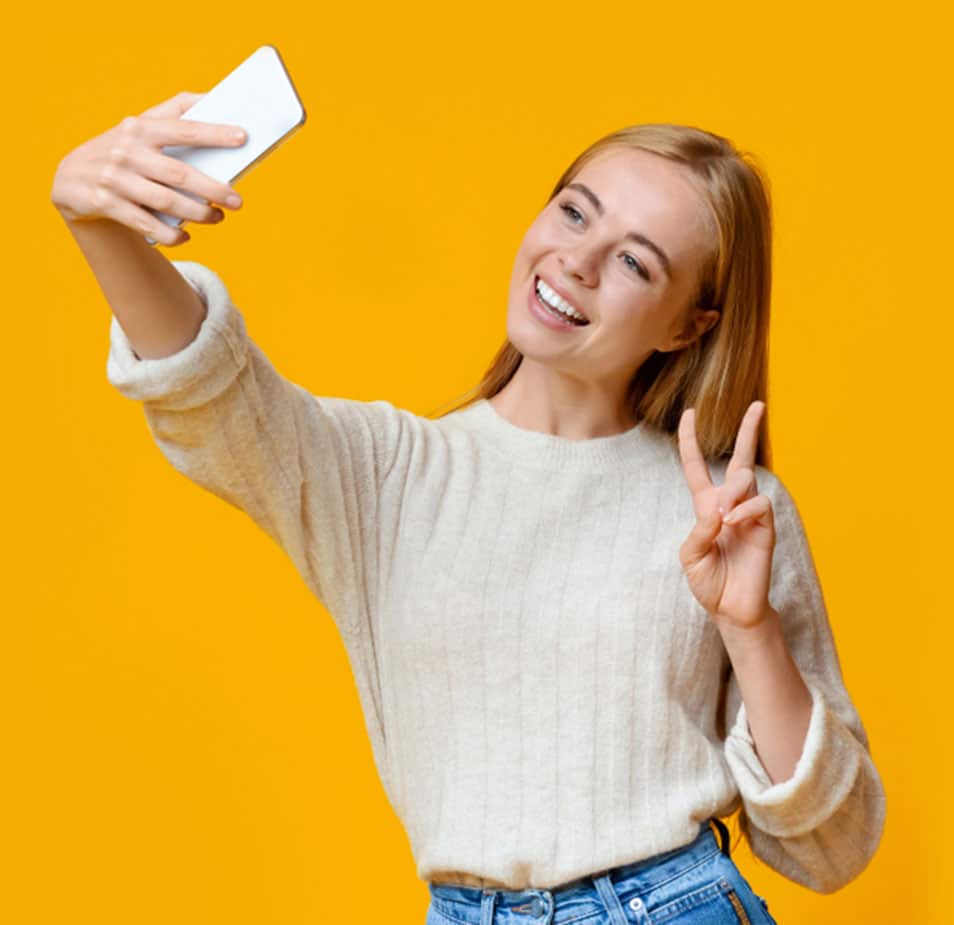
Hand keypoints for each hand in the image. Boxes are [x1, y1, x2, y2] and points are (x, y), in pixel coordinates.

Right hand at [50, 91, 246, 246]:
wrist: (71, 179)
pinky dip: (171, 234)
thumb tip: (213, 98)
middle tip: (237, 200)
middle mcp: (127, 151)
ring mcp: (116, 179)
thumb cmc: (122, 149)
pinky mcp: (107, 205)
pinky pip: (147, 225)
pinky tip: (186, 235)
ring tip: (219, 217)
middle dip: (213, 188)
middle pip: (179, 173)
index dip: (214, 133)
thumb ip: (175, 111)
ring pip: (166, 202)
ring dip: (198, 213)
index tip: (243, 137)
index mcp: (140, 128)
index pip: (183, 129)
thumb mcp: (140, 124)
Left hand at [677, 401, 774, 630]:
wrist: (731, 609)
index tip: (689, 413)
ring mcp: (750, 514)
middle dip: (748, 430)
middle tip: (758, 405)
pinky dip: (745, 509)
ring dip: (733, 490)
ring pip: (747, 478)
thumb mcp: (691, 556)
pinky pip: (759, 504)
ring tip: (724, 516)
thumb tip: (719, 511)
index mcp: (705, 507)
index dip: (690, 440)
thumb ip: (699, 531)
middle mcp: (729, 504)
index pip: (696, 466)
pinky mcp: (766, 528)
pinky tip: (734, 523)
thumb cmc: (708, 582)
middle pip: (740, 459)